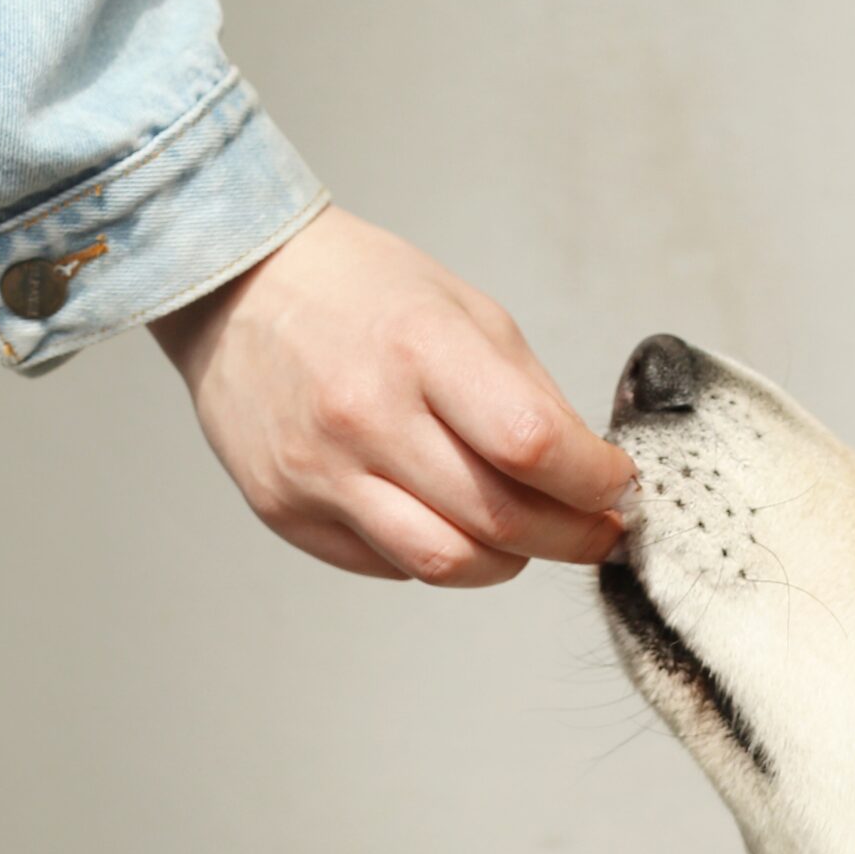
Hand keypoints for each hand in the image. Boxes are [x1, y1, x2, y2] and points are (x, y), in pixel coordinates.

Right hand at [150, 207, 633, 584]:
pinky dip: (438, 554)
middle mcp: (365, 415)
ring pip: (447, 564)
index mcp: (420, 347)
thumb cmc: (359, 292)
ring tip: (526, 537)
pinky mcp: (286, 511)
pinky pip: (390, 564)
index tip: (617, 485)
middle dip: (572, 537)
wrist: (237, 288)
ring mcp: (319, 471)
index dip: (594, 481)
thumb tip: (588, 472)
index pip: (532, 444)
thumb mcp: (465, 311)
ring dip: (509, 562)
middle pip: (500, 520)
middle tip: (597, 531)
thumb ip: (530, 395)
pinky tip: (445, 517)